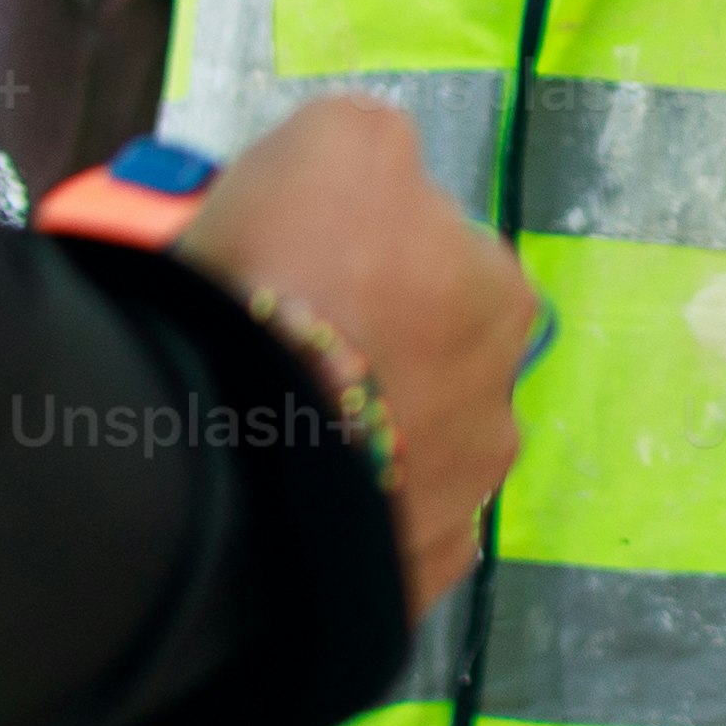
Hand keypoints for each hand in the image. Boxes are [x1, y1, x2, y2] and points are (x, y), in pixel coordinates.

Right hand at [175, 90, 531, 615]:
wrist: (225, 445)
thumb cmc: (289, 272)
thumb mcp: (336, 138)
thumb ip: (376, 143)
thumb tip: (379, 172)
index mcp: (500, 294)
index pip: (442, 256)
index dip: (364, 252)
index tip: (297, 263)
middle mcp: (500, 406)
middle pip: (425, 359)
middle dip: (363, 350)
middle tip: (272, 342)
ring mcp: (454, 510)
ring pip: (398, 455)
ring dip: (347, 438)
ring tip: (259, 427)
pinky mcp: (399, 587)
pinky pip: (367, 536)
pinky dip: (328, 516)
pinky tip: (274, 497)